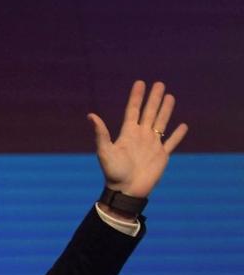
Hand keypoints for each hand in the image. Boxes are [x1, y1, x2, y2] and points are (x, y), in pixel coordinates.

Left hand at [88, 80, 187, 198]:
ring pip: (161, 123)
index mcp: (128, 134)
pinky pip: (171, 142)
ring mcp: (152, 145)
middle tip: (159, 83)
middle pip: (149, 112)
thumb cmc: (114, 173)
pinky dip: (177, 135)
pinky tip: (183, 126)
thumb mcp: (105, 151)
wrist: (126, 191)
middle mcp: (141, 136)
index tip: (140, 83)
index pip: (133, 110)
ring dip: (166, 110)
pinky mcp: (161, 156)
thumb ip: (101, 134)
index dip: (136, 97)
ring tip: (170, 97)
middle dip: (154, 98)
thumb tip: (91, 115)